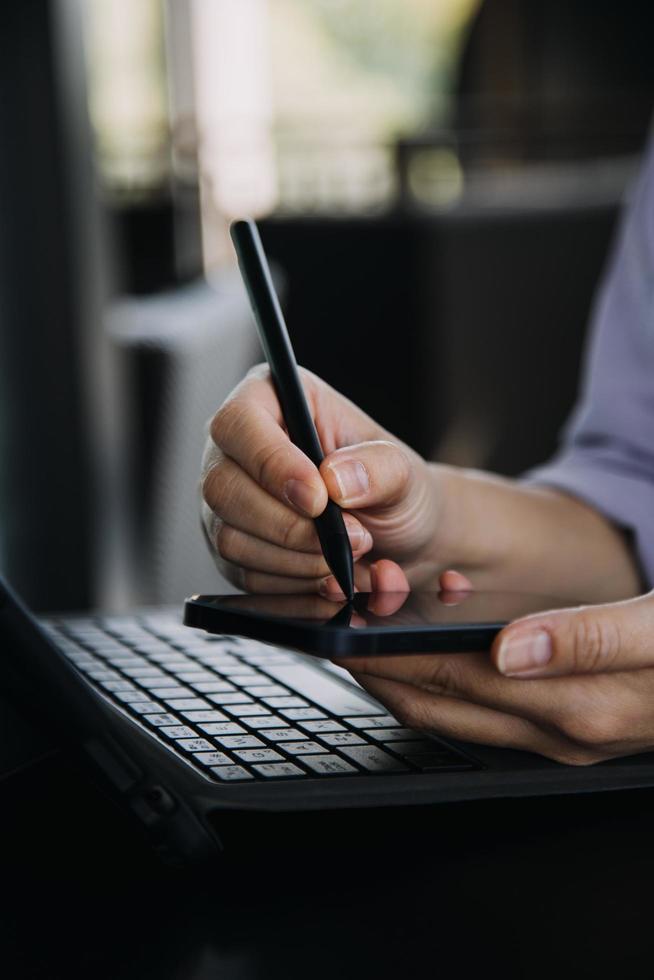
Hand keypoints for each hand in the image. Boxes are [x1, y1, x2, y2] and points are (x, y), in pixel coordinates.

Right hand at [201, 365, 447, 592]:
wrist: (394, 536)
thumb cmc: (390, 487)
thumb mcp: (402, 469)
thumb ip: (378, 468)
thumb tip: (335, 479)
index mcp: (272, 399)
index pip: (239, 422)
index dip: (271, 463)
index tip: (318, 500)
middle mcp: (236, 449)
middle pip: (222, 487)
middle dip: (288, 526)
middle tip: (350, 537)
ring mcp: (227, 502)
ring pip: (230, 539)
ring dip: (297, 560)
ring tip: (351, 554)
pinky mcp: (232, 548)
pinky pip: (244, 575)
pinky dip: (294, 585)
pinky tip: (330, 576)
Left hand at [343, 564, 653, 763]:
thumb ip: (587, 639)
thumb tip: (511, 649)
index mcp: (576, 707)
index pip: (458, 683)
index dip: (396, 657)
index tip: (351, 631)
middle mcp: (560, 732)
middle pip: (445, 706)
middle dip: (386, 672)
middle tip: (339, 634)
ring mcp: (561, 737)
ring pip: (459, 714)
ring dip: (410, 682)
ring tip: (369, 643)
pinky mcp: (567, 727)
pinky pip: (487, 714)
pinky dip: (447, 688)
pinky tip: (433, 659)